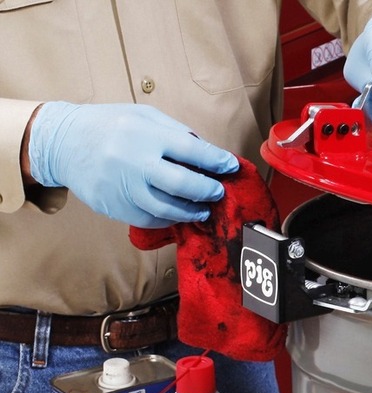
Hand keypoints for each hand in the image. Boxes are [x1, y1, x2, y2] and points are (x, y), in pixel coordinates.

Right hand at [27, 102, 238, 227]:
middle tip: (218, 191)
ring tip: (203, 209)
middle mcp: (133, 162)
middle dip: (207, 190)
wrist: (62, 142)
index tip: (231, 166)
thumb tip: (209, 153)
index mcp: (145, 134)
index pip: (191, 150)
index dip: (216, 161)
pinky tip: (177, 214)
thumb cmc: (110, 125)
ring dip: (191, 211)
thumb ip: (176, 133)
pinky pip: (147, 219)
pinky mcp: (112, 206)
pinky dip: (168, 220)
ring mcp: (121, 187)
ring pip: (166, 208)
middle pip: (182, 184)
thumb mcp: (144, 116)